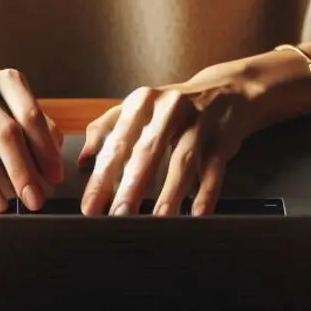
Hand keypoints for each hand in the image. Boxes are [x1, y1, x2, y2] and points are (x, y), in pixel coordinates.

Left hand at [77, 76, 256, 216]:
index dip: (101, 176)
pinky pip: (213, 170)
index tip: (90, 205)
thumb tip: (83, 161)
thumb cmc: (175, 107)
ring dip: (169, 193)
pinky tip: (197, 213)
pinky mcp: (222, 139)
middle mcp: (170, 109)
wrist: (227, 91)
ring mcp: (199, 124)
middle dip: (131, 186)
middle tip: (118, 215)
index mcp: (143, 103)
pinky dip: (206, 193)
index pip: (117, 143)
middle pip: (148, 152)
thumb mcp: (140, 107)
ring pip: (182, 161)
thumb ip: (107, 129)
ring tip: (157, 219)